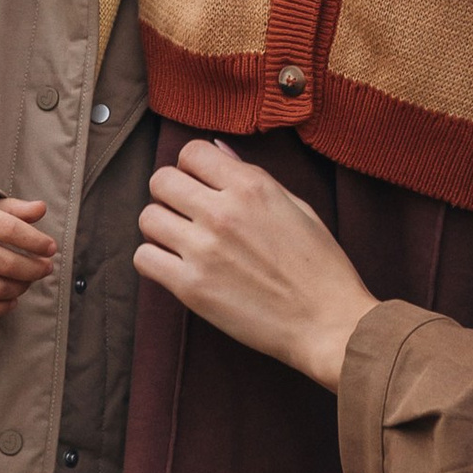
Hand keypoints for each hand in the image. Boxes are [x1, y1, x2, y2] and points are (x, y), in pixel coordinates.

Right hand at [0, 197, 57, 317]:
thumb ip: (13, 209)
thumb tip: (41, 208)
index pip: (9, 230)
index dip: (35, 241)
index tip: (51, 248)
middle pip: (5, 263)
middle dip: (33, 269)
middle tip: (46, 268)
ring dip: (20, 288)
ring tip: (29, 281)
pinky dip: (0, 308)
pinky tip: (13, 300)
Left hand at [134, 140, 376, 388]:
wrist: (327, 322)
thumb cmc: (320, 265)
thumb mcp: (296, 206)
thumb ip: (252, 175)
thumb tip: (217, 149)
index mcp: (252, 186)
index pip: (191, 151)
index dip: (191, 166)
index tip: (199, 183)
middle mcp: (223, 212)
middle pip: (161, 181)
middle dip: (170, 193)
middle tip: (185, 212)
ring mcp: (204, 250)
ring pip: (148, 217)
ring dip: (160, 226)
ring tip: (180, 240)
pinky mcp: (191, 287)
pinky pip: (144, 258)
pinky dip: (154, 260)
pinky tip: (175, 266)